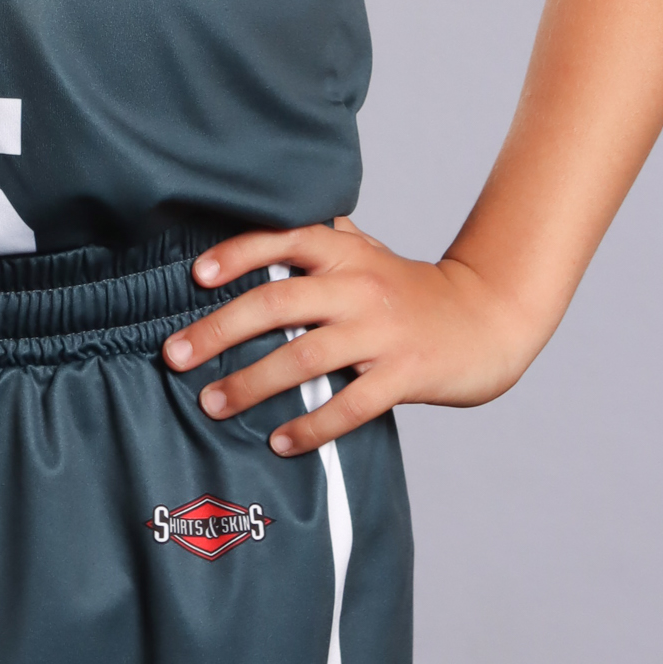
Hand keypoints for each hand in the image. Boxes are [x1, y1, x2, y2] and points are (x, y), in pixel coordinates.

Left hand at [161, 216, 538, 454]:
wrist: (487, 319)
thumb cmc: (410, 289)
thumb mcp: (367, 253)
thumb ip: (319, 240)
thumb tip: (253, 221)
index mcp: (346, 253)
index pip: (282, 241)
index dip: (236, 254)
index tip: (194, 276)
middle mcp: (359, 287)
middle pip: (278, 303)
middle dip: (219, 331)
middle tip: (175, 355)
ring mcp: (383, 332)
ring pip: (304, 358)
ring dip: (251, 384)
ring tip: (213, 404)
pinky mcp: (406, 375)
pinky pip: (350, 406)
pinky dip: (312, 426)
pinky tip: (280, 442)